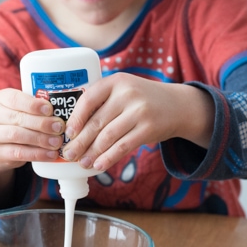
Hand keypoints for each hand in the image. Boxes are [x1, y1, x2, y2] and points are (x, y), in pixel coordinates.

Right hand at [0, 88, 64, 175]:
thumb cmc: (17, 123)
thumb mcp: (22, 110)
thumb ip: (36, 108)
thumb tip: (63, 110)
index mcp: (1, 99)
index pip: (14, 98)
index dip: (33, 104)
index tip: (50, 109)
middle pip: (17, 118)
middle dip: (41, 123)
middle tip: (59, 127)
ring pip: (16, 135)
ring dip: (40, 139)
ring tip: (57, 142)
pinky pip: (18, 153)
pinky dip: (37, 154)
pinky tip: (51, 154)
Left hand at [61, 74, 214, 171]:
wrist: (178, 105)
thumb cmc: (141, 100)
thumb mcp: (124, 90)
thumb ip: (102, 101)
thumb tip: (72, 128)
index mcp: (116, 81)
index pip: (88, 99)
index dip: (75, 118)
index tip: (68, 133)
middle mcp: (127, 94)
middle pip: (96, 122)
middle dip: (80, 141)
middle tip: (68, 154)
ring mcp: (139, 111)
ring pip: (108, 137)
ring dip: (92, 153)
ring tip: (82, 162)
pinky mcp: (148, 128)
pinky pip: (123, 147)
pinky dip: (108, 158)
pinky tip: (99, 165)